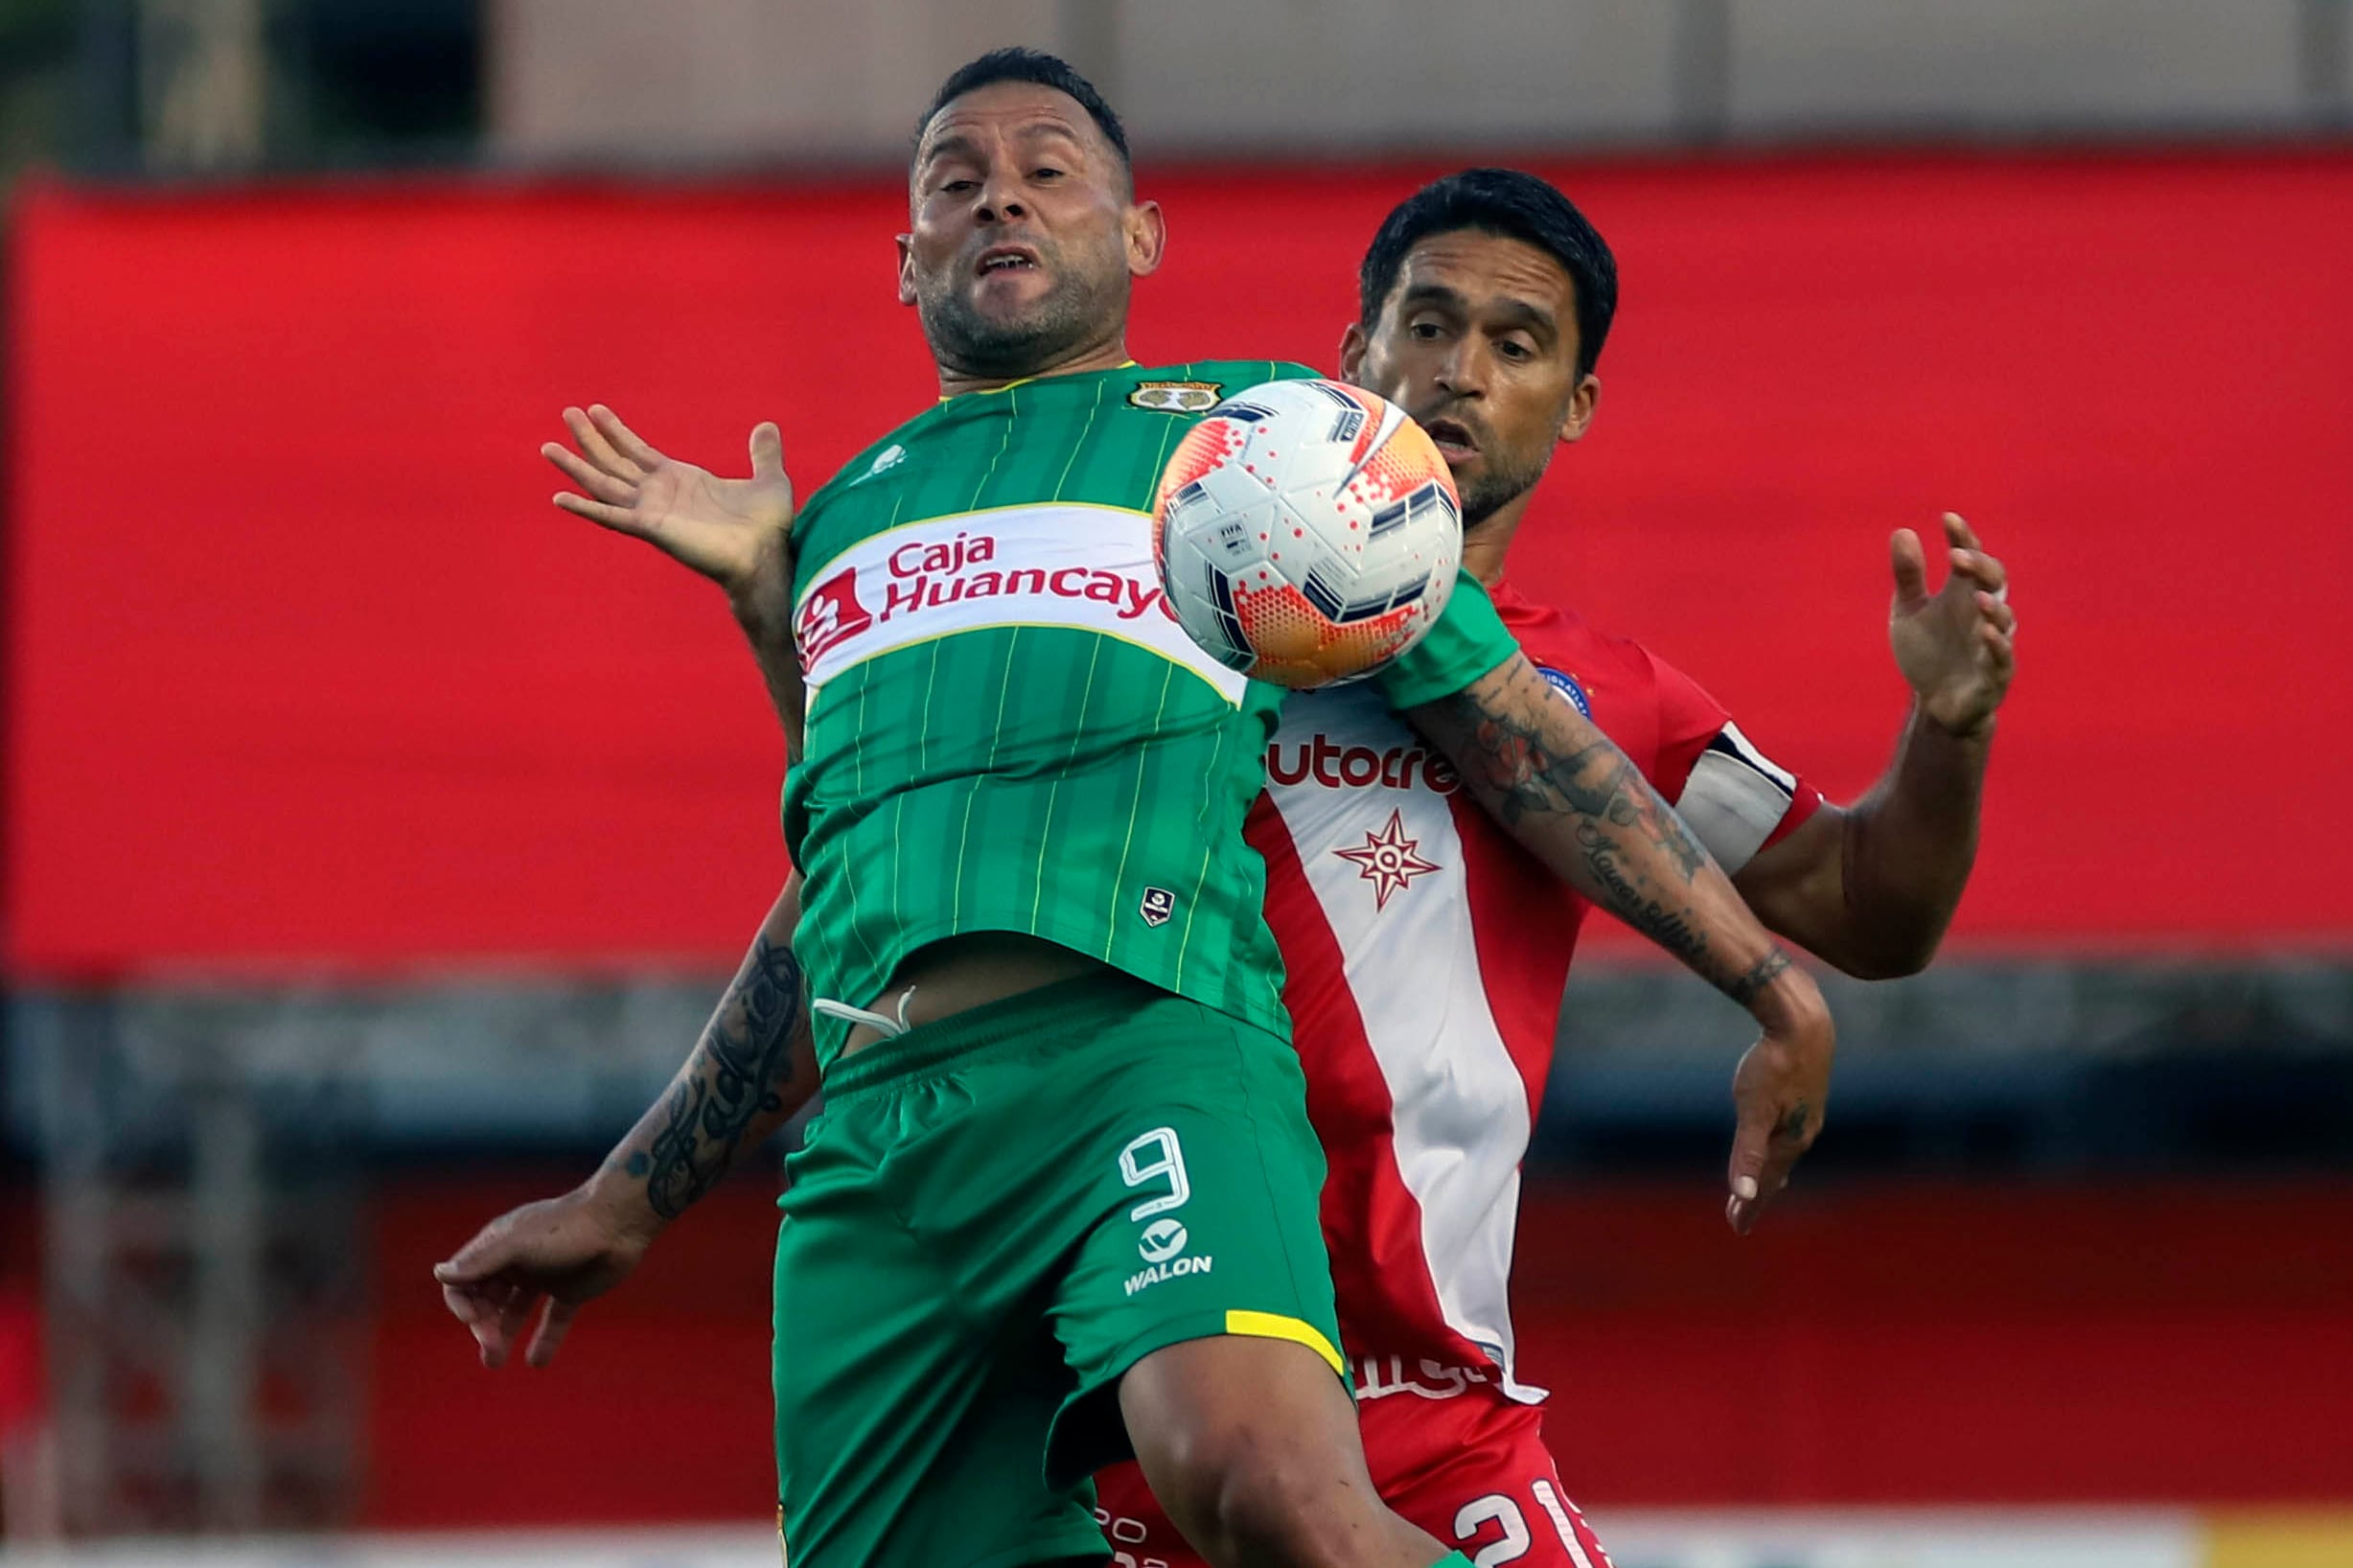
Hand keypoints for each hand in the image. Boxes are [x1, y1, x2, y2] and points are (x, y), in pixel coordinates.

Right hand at [432, 1183, 657, 1368]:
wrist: (621, 1223)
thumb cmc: (567, 1229)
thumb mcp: (519, 1245)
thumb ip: (481, 1262)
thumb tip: (439, 1273)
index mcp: (498, 1246)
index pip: (464, 1280)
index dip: (462, 1304)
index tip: (476, 1321)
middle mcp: (516, 1261)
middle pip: (486, 1299)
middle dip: (484, 1325)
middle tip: (492, 1350)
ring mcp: (543, 1276)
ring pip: (514, 1311)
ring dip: (503, 1335)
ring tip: (495, 1362)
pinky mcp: (570, 1290)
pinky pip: (552, 1319)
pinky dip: (544, 1340)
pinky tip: (537, 1362)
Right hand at [543, 405, 796, 623]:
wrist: (767, 558)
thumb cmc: (768, 529)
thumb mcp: (769, 480)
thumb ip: (764, 454)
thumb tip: (767, 427)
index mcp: (681, 480)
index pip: (639, 452)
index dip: (617, 431)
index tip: (595, 410)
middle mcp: (661, 495)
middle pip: (614, 462)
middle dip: (590, 438)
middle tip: (566, 413)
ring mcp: (653, 511)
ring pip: (604, 483)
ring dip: (576, 466)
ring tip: (548, 446)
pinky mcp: (651, 528)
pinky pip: (611, 515)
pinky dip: (586, 507)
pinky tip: (560, 497)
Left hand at [1724, 967, 1833, 1234]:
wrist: (1803, 1023)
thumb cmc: (1774, 1065)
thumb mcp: (1753, 1110)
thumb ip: (1747, 1153)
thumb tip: (1742, 1194)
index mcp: (1791, 1140)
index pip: (1766, 1182)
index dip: (1750, 1205)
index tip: (1737, 1227)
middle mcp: (1804, 1131)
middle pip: (1776, 1171)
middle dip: (1758, 1195)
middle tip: (1739, 1218)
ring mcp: (1807, 1113)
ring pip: (1785, 1153)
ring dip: (1769, 1173)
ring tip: (1760, 1190)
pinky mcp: (1805, 1096)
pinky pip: (1788, 1133)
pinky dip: (1778, 1149)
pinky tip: (1777, 1144)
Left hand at [1890, 513, 2015, 735]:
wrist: (1937, 703)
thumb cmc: (1929, 653)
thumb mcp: (1909, 612)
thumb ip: (1908, 576)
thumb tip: (1902, 530)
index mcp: (1963, 594)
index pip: (1970, 558)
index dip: (1963, 537)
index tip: (1947, 518)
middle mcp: (1983, 613)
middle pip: (1994, 581)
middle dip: (1979, 566)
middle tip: (1956, 554)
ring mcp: (1992, 643)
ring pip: (2004, 618)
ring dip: (1992, 607)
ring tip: (1975, 595)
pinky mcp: (1994, 675)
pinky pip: (2002, 658)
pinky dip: (1997, 645)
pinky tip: (1986, 633)